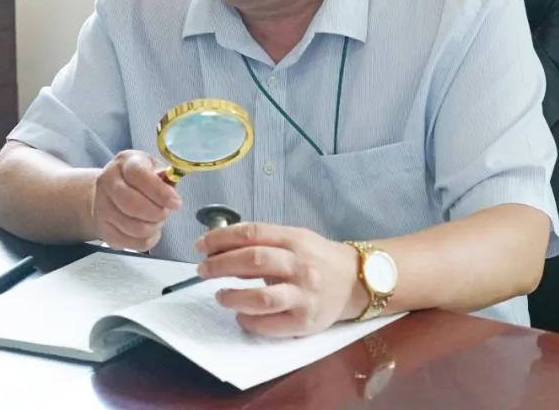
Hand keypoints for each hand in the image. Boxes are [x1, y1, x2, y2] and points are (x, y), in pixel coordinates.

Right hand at [91, 150, 181, 250]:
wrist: (108, 192)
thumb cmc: (138, 179)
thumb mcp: (153, 168)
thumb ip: (165, 179)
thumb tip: (172, 196)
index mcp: (124, 163)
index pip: (139, 175)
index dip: (160, 192)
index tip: (175, 203)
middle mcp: (107, 182)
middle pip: (132, 204)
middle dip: (156, 212)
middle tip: (166, 212)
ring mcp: (102, 207)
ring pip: (133, 227)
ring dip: (153, 227)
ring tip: (157, 219)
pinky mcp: (104, 229)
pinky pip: (132, 243)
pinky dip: (147, 240)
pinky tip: (149, 229)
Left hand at [195, 223, 361, 336]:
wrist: (357, 281)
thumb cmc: (318, 258)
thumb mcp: (295, 239)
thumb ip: (263, 242)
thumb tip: (222, 251)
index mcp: (294, 239)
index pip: (252, 233)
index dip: (221, 238)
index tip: (201, 245)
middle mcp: (300, 265)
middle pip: (253, 261)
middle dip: (220, 265)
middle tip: (202, 270)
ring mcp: (304, 295)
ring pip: (262, 298)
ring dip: (233, 296)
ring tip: (220, 296)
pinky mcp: (306, 322)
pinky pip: (271, 325)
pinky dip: (250, 322)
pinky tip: (240, 316)